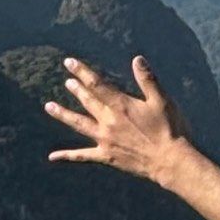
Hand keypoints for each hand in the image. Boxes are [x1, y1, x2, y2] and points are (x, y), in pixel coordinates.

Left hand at [46, 54, 193, 184]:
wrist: (170, 161)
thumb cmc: (170, 129)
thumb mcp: (163, 100)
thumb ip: (148, 79)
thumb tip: (137, 59)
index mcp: (121, 106)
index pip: (97, 84)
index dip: (82, 72)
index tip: (69, 63)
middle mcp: (109, 121)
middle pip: (87, 101)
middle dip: (77, 89)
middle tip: (67, 81)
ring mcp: (105, 140)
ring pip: (79, 124)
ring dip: (63, 115)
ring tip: (49, 106)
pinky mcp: (107, 156)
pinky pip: (82, 156)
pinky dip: (66, 156)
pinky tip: (52, 156)